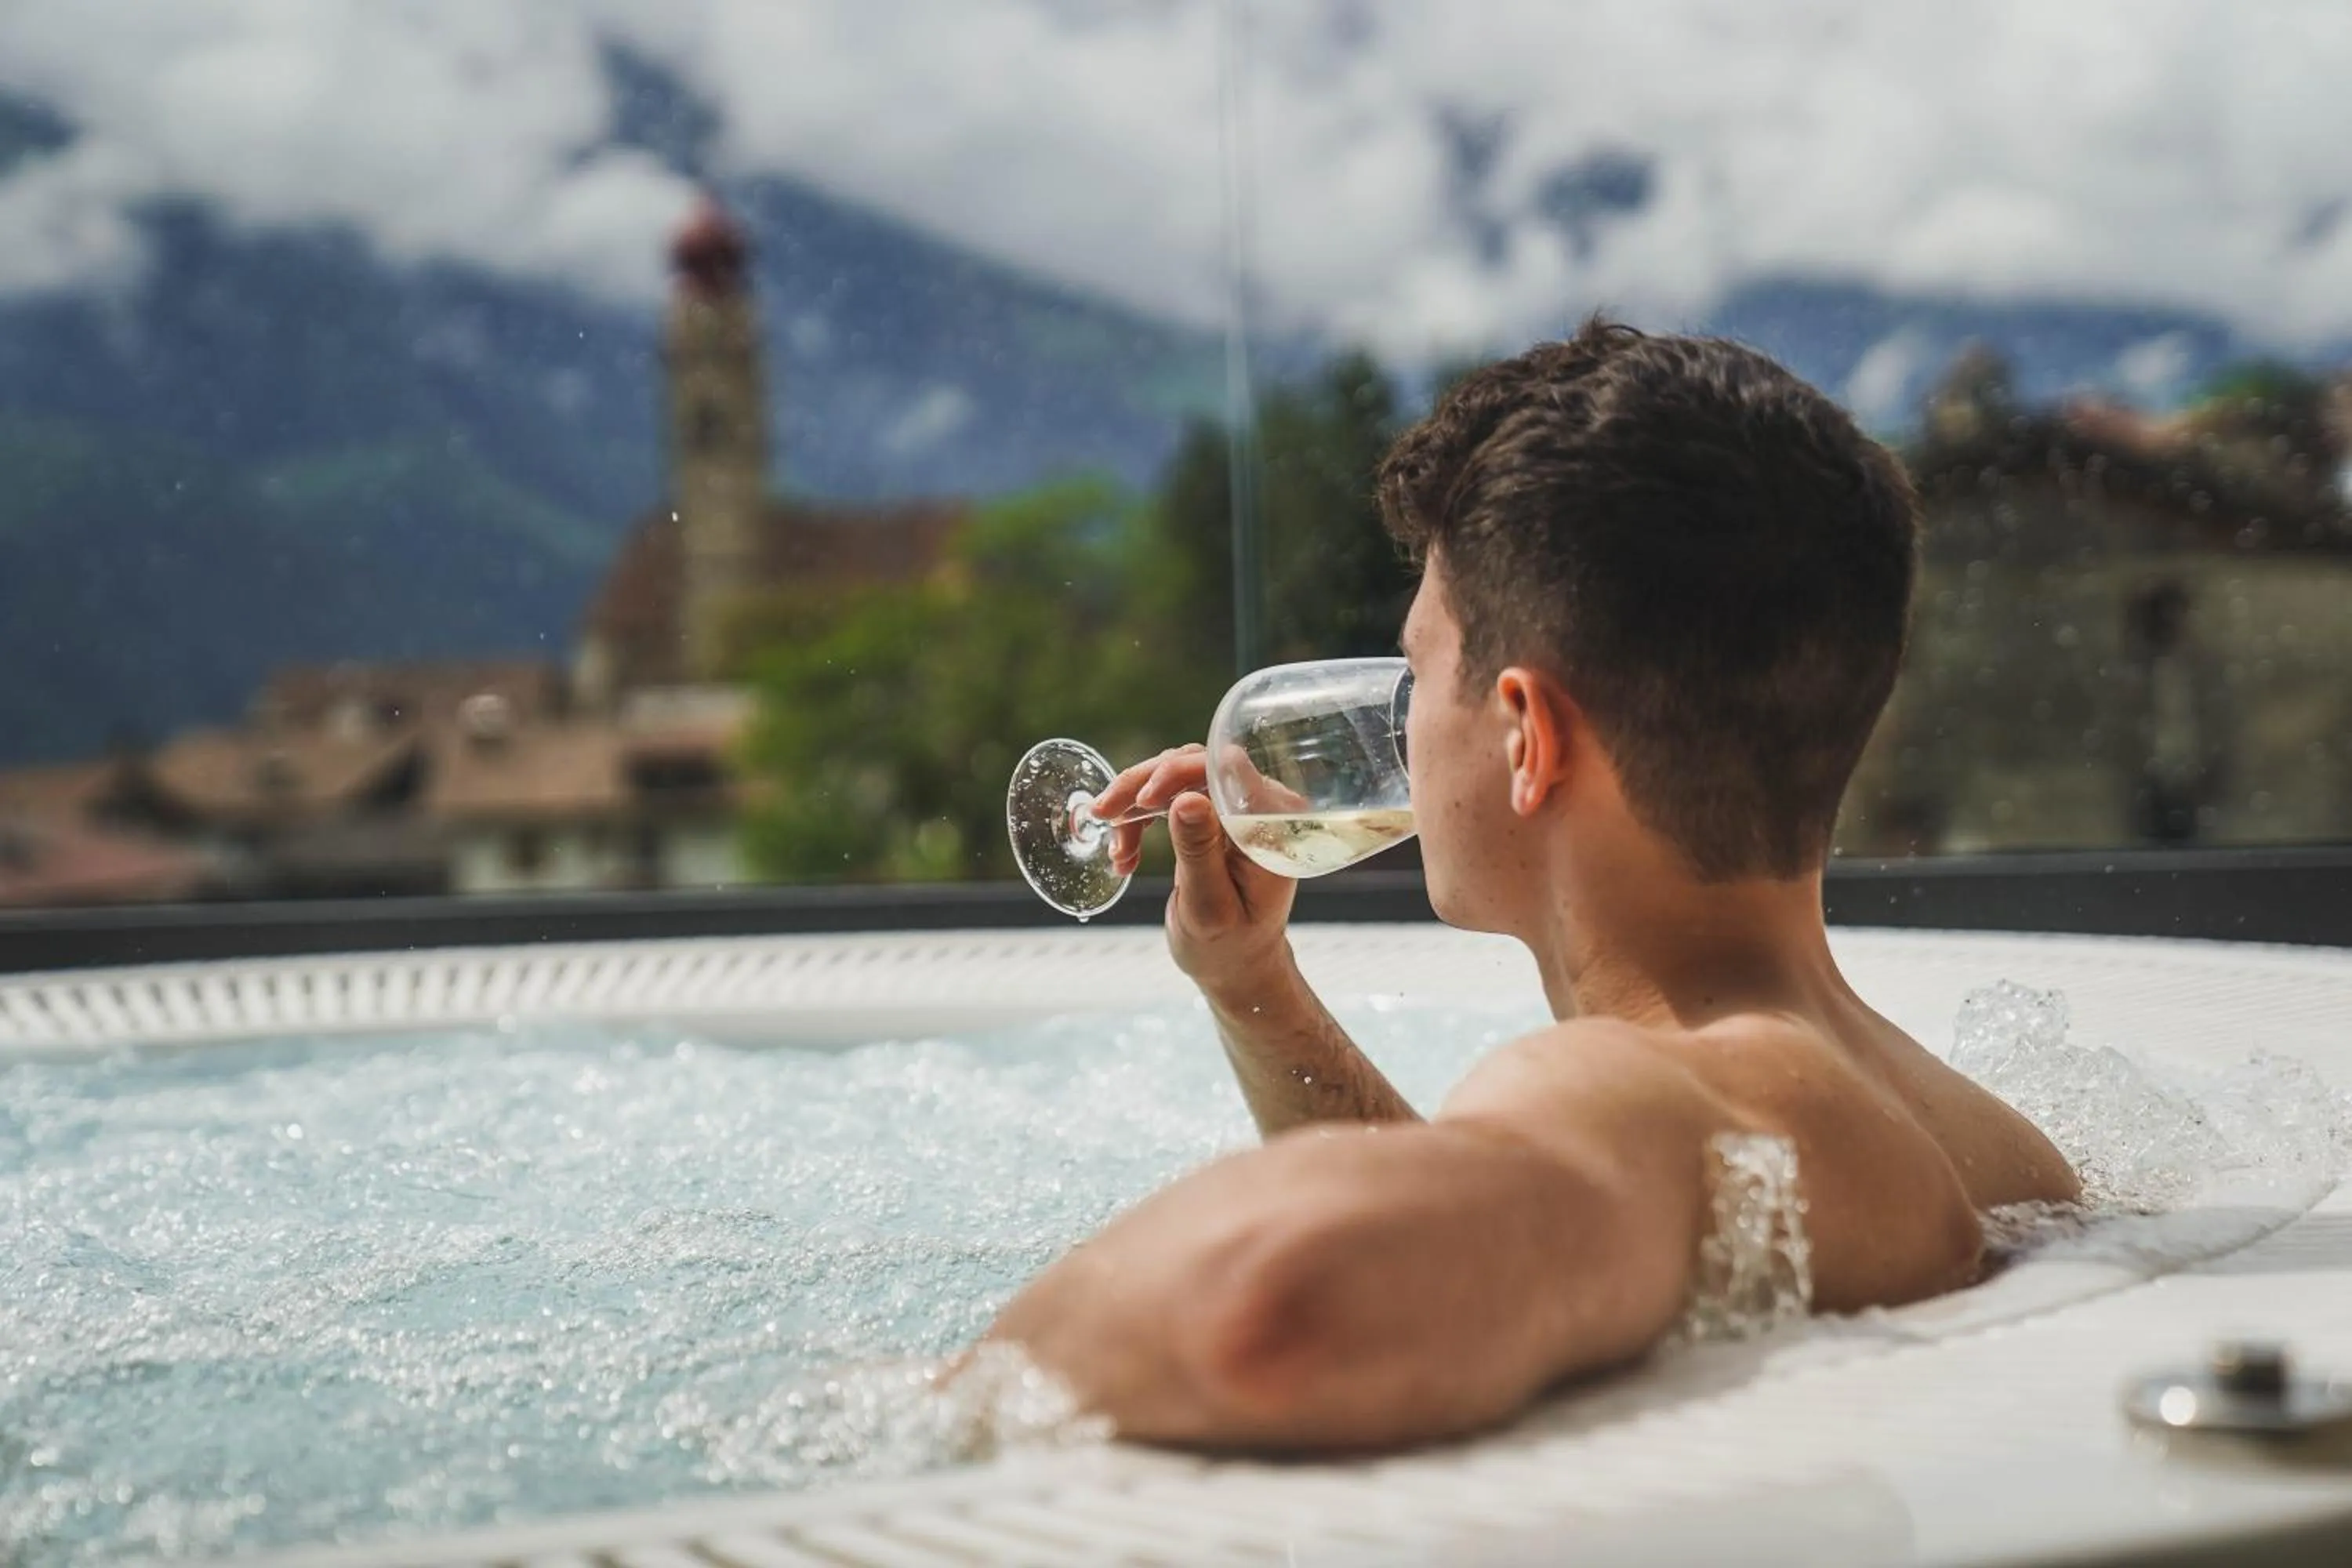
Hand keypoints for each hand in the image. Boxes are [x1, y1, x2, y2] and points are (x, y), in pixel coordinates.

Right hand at [1090, 745, 1297, 993]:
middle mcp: (1256, 807)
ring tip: (1116, 849)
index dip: (1180, 774)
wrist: (1233, 966)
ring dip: (1134, 804)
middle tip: (1105, 813)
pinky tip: (1122, 854)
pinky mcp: (1209, 816)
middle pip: (1194, 765)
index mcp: (1272, 823)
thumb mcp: (1209, 907)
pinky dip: (1137, 819)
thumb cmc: (1230, 947)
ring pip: (1174, 776)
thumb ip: (1199, 853)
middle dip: (1143, 786)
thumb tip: (1187, 798)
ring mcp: (1231, 808)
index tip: (1143, 800)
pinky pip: (1166, 796)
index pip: (1226, 770)